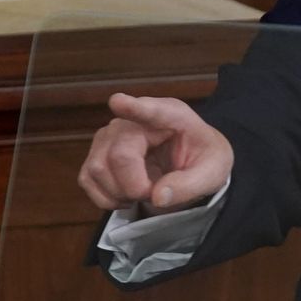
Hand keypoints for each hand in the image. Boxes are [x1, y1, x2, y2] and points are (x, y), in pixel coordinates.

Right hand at [78, 92, 232, 213]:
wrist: (190, 163)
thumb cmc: (202, 159)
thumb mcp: (213, 172)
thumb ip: (190, 185)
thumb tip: (158, 196)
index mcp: (172, 115)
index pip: (151, 110)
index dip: (133, 107)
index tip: (118, 102)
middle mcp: (134, 120)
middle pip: (119, 155)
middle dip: (135, 186)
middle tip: (155, 191)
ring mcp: (109, 135)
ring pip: (98, 168)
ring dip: (120, 193)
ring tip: (143, 190)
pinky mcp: (95, 153)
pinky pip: (87, 179)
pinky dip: (106, 198)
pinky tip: (126, 195)